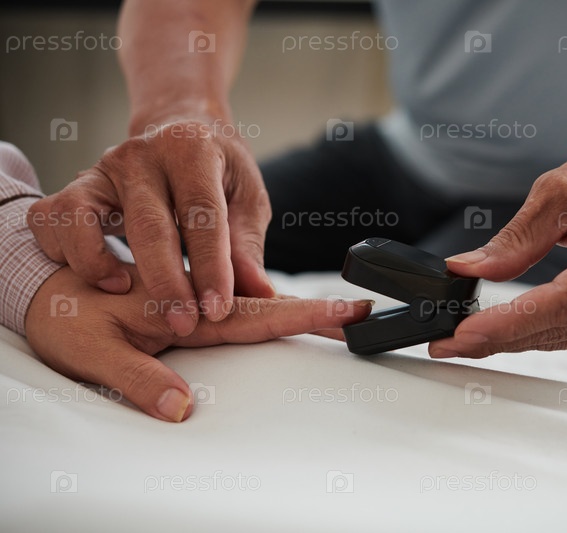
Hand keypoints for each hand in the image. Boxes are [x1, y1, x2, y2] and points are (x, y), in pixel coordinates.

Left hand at [25, 264, 371, 421]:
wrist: (44, 285)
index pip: (254, 313)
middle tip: (355, 312)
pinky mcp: (185, 297)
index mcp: (182, 301)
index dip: (303, 314)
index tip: (346, 313)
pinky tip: (280, 312)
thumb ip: (137, 378)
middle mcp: (195, 294)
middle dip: (312, 309)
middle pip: (266, 303)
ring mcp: (192, 293)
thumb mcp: (91, 352)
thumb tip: (182, 407)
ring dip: (294, 307)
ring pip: (253, 299)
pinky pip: (235, 302)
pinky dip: (266, 306)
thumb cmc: (63, 317)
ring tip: (332, 314)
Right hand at [27, 119, 272, 336]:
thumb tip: (259, 294)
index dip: (210, 266)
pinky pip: (51, 217)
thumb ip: (246, 247)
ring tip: (123, 293)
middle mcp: (142, 155)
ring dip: (99, 262)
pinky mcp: (76, 185)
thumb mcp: (246, 200)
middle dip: (165, 281)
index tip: (218, 310)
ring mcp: (102, 168)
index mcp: (192, 150)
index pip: (202, 214)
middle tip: (182, 324)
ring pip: (84, 217)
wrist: (182, 132)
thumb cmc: (220, 174)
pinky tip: (95, 276)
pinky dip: (64, 250)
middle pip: (148, 224)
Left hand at [430, 137, 566, 356]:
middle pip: (558, 329)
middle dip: (496, 337)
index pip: (562, 304)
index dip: (508, 324)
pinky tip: (505, 329)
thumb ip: (515, 239)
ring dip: (512, 339)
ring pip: (562, 338)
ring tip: (464, 337)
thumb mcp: (561, 191)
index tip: (462, 335)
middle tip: (445, 342)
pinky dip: (538, 331)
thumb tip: (468, 270)